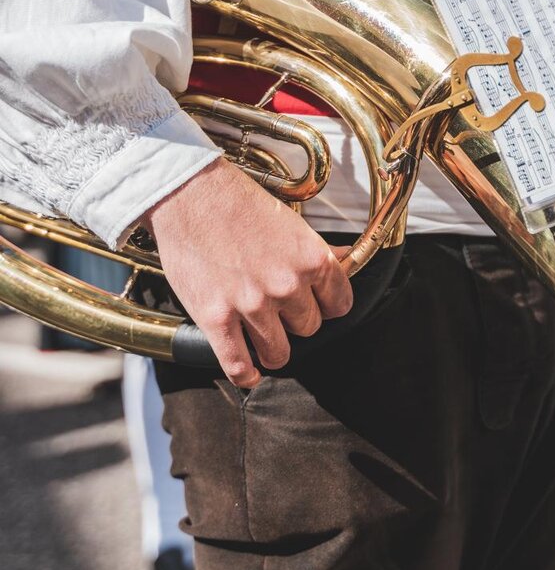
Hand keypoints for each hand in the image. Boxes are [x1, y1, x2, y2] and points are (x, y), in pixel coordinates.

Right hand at [145, 158, 353, 386]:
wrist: (193, 195)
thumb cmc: (241, 204)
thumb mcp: (292, 222)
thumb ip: (319, 249)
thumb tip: (345, 260)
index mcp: (312, 260)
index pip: (340, 305)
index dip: (328, 306)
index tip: (317, 305)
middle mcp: (287, 285)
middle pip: (309, 329)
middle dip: (296, 322)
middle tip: (280, 311)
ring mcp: (252, 305)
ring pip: (278, 352)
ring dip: (272, 349)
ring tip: (263, 339)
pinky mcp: (216, 318)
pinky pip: (238, 364)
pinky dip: (245, 374)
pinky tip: (249, 372)